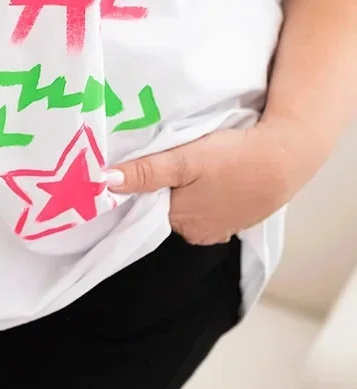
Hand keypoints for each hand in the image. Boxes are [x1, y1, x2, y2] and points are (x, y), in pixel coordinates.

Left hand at [106, 119, 310, 245]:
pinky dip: (207, 194)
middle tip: (170, 155)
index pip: (144, 204)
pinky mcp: (237, 220)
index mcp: (179, 220)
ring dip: (186, 189)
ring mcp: (218, 229)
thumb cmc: (232, 157)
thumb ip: (146, 172)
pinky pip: (209, 208)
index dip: (140, 183)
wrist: (284, 159)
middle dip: (163, 186)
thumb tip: (104, 182)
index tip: (138, 162)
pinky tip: (213, 176)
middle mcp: (195, 232)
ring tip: (194, 164)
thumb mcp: (184, 159)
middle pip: (165, 206)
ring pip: (187, 207)